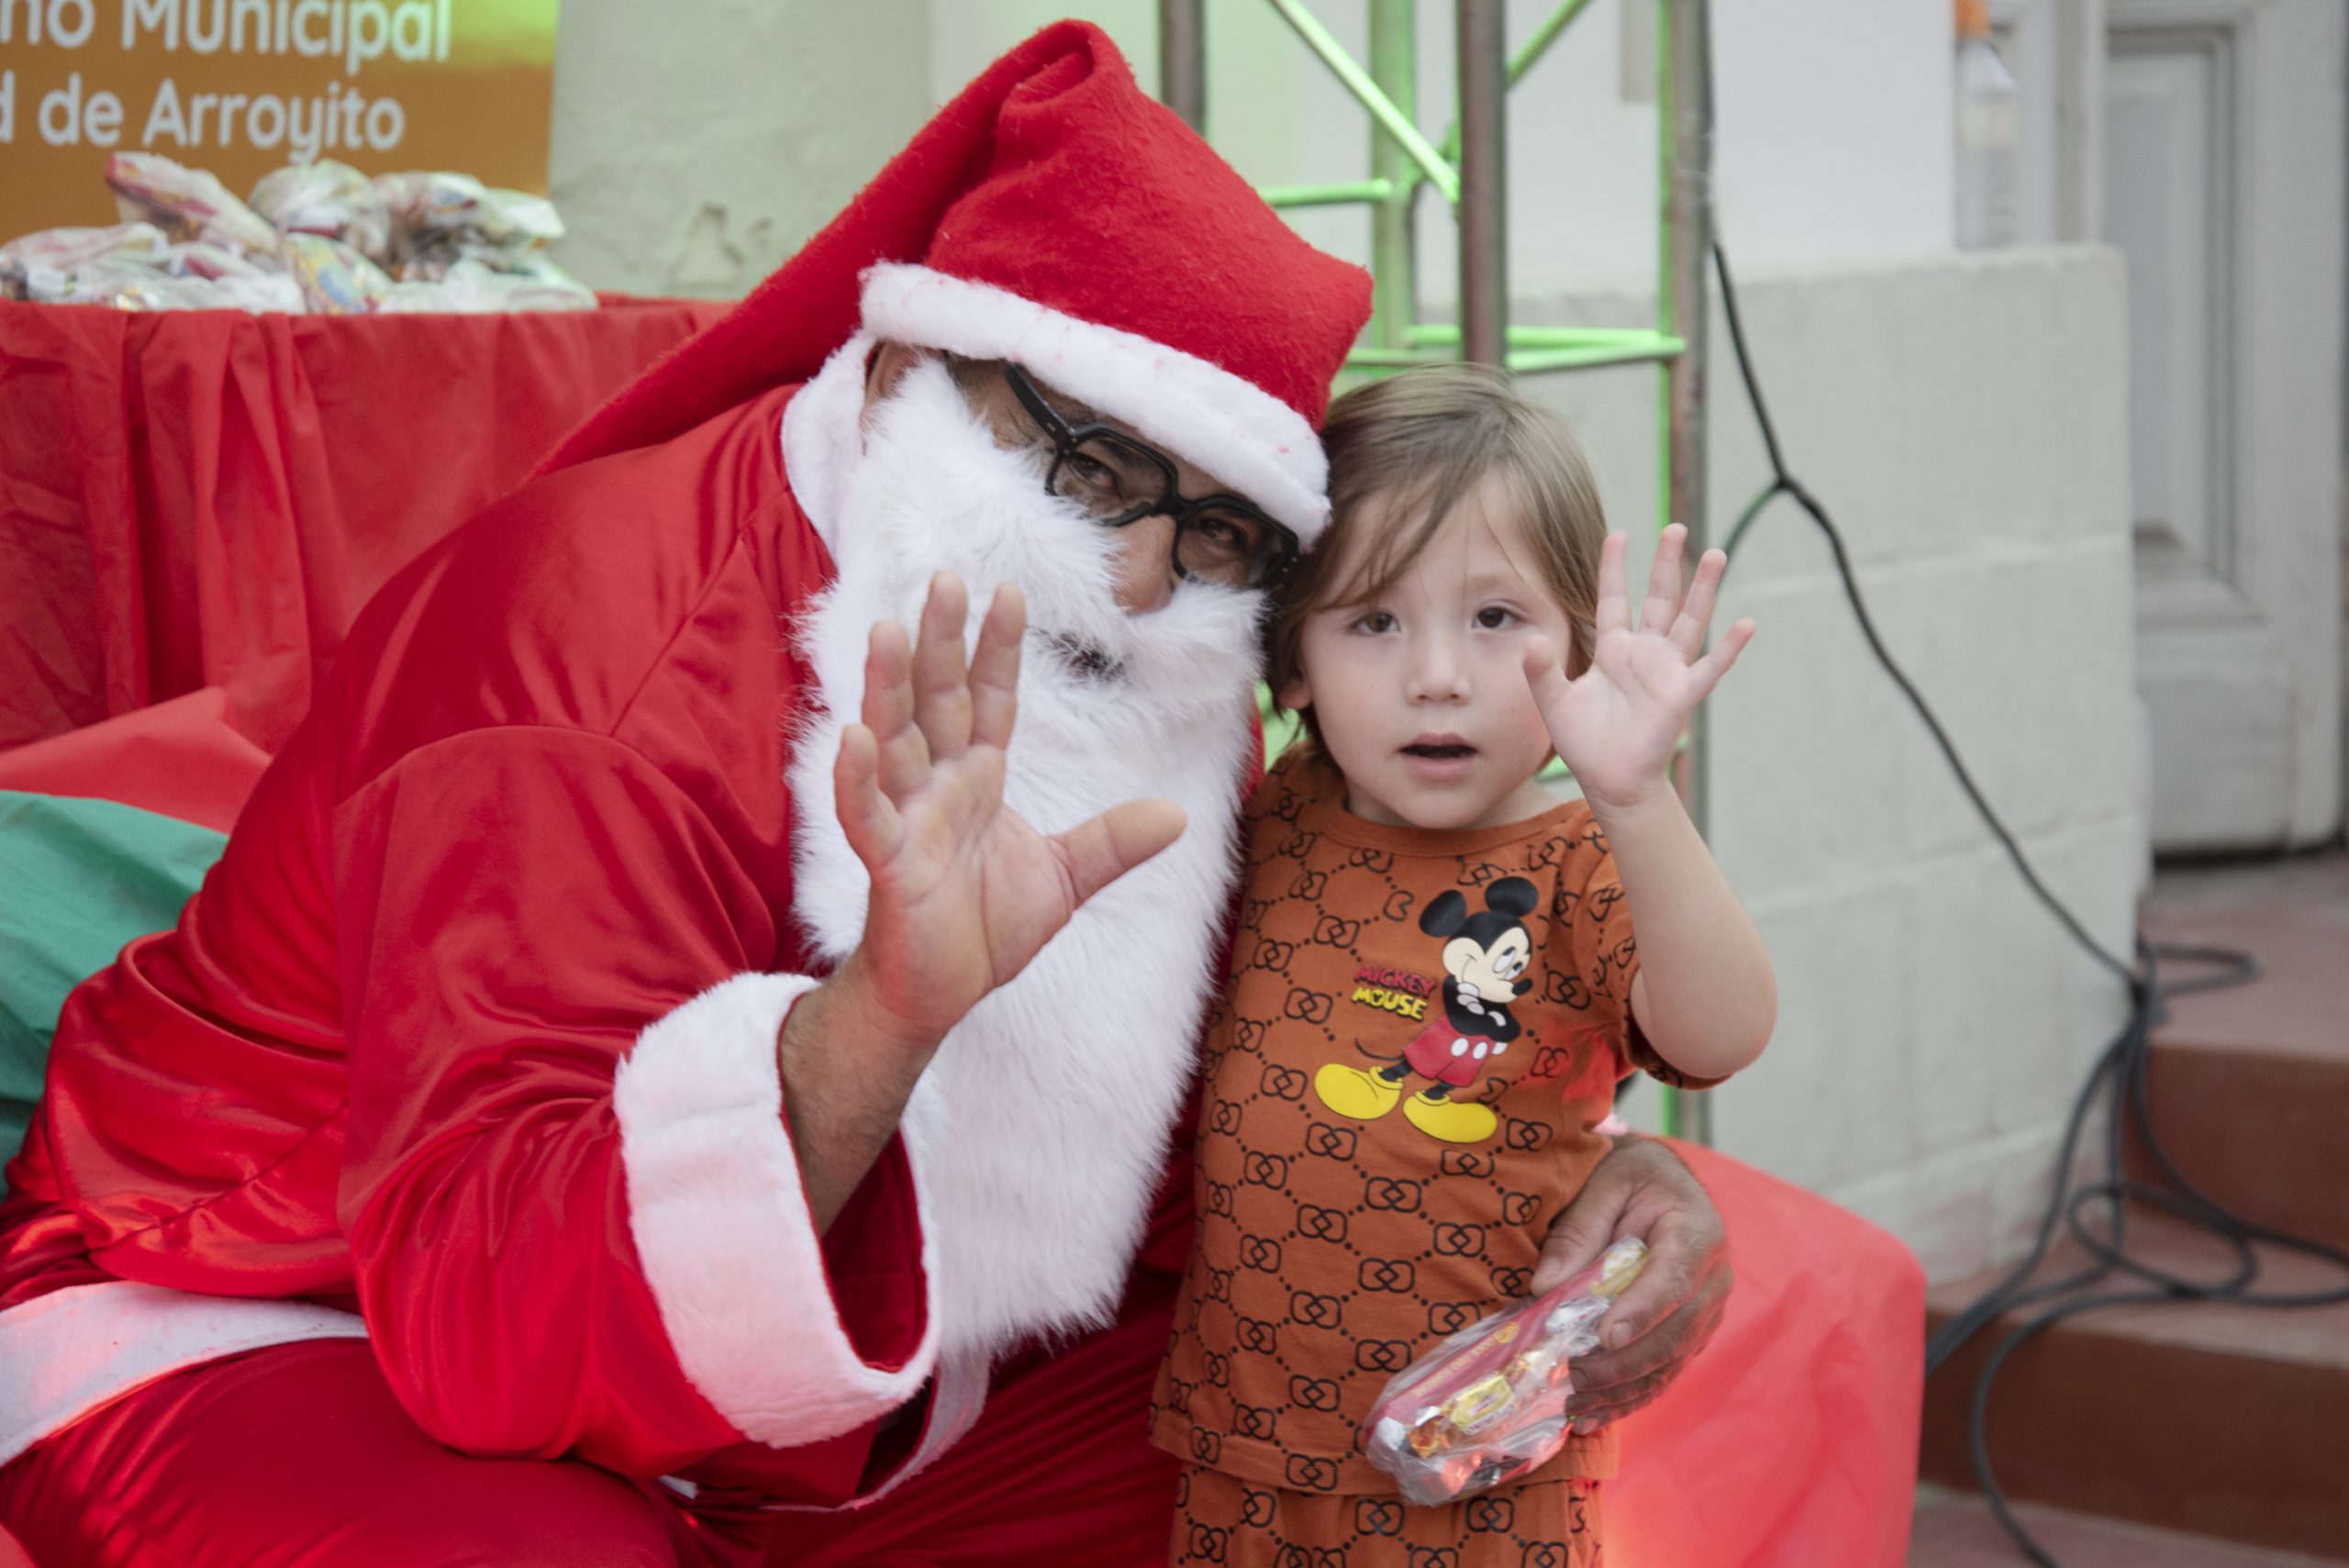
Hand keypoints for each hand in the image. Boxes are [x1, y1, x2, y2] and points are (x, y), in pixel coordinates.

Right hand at [830, 572, 1185, 1051]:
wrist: (939, 995)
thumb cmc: (984, 930)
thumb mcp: (1065, 878)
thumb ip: (1111, 842)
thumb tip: (1178, 814)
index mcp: (978, 782)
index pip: (991, 702)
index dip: (998, 650)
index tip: (1009, 592)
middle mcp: (938, 788)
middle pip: (938, 702)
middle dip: (941, 643)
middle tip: (945, 578)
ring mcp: (907, 820)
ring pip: (893, 742)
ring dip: (886, 688)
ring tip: (886, 630)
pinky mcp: (888, 865)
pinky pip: (867, 814)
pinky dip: (855, 778)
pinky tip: (851, 736)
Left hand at [1521, 526, 1752, 813]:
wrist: (1609, 780)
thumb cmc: (1584, 740)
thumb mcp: (1553, 701)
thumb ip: (1541, 670)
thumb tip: (1528, 639)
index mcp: (1612, 649)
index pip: (1614, 598)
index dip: (1615, 568)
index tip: (1619, 533)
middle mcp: (1643, 653)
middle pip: (1658, 598)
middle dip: (1666, 564)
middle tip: (1675, 527)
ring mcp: (1665, 671)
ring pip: (1688, 620)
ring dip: (1702, 589)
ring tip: (1715, 554)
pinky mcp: (1681, 695)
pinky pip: (1709, 668)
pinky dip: (1728, 648)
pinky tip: (1746, 624)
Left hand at [1532, 1135, 1731, 1433]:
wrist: (1661, 1184)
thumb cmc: (1630, 1178)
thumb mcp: (1603, 1185)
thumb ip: (1577, 1231)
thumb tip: (1546, 1287)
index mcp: (1698, 1233)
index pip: (1674, 1280)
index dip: (1642, 1312)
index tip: (1606, 1337)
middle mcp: (1713, 1280)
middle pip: (1673, 1334)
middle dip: (1622, 1363)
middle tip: (1573, 1376)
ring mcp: (1707, 1314)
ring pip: (1669, 1363)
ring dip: (1622, 1390)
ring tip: (1575, 1407)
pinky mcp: (1690, 1336)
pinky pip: (1664, 1373)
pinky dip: (1630, 1398)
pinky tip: (1594, 1417)